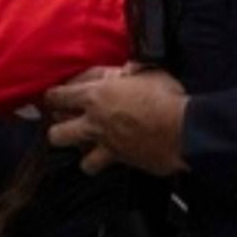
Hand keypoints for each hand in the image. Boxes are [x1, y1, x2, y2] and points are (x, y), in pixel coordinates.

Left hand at [42, 67, 190, 176]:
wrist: (184, 129)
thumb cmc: (167, 97)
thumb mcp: (147, 72)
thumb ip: (131, 72)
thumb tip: (128, 68)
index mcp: (96, 95)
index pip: (59, 95)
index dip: (52, 97)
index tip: (52, 97)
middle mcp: (93, 122)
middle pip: (56, 132)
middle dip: (57, 129)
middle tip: (65, 123)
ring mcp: (105, 145)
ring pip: (78, 158)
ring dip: (81, 152)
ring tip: (87, 146)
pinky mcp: (119, 161)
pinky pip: (100, 168)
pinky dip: (102, 164)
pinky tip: (109, 159)